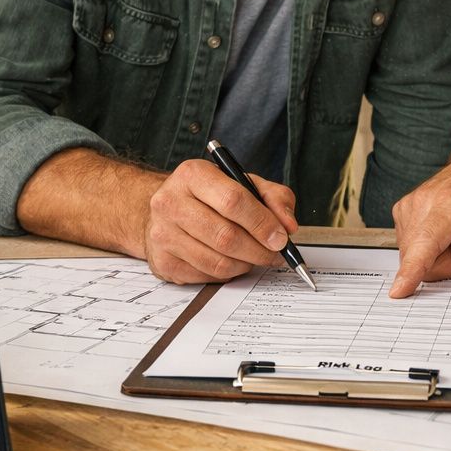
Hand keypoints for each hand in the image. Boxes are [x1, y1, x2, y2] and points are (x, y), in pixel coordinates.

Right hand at [141, 159, 297, 283]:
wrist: (168, 208)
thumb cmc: (210, 195)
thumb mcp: (244, 182)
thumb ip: (273, 197)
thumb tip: (288, 226)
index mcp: (193, 175)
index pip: (233, 201)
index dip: (262, 223)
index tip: (281, 237)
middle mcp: (171, 202)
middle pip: (225, 236)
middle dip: (259, 250)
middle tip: (275, 254)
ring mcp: (163, 234)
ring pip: (217, 261)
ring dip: (246, 264)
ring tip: (254, 256)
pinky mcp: (163, 261)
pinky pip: (206, 276)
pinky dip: (228, 273)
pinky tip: (232, 261)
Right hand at [389, 152, 450, 297]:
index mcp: (449, 203)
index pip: (426, 243)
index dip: (412, 270)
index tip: (399, 290)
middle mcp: (421, 203)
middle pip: (423, 260)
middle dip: (450, 263)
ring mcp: (408, 207)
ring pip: (416, 257)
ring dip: (441, 255)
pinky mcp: (402, 213)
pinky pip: (413, 249)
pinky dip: (432, 247)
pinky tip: (448, 231)